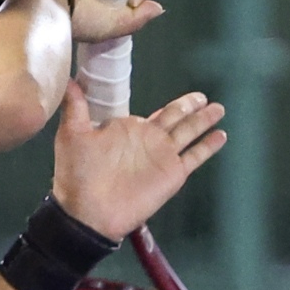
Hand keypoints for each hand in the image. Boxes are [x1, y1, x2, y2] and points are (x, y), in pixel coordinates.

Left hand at [49, 82, 226, 240]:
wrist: (88, 210)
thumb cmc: (76, 174)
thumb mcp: (73, 134)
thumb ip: (76, 107)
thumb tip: (67, 79)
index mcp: (128, 129)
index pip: (151, 112)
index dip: (164, 103)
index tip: (174, 93)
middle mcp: (148, 140)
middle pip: (175, 117)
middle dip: (189, 106)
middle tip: (201, 96)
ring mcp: (162, 156)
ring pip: (189, 131)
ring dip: (203, 119)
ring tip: (218, 108)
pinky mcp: (173, 173)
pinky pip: (195, 156)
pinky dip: (208, 146)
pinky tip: (221, 135)